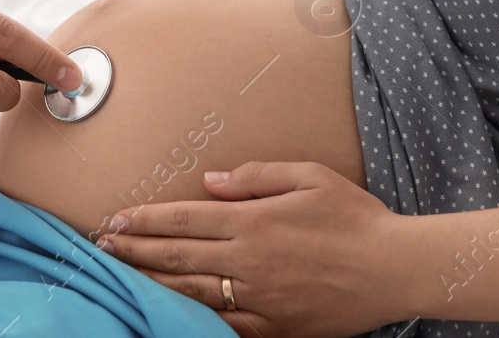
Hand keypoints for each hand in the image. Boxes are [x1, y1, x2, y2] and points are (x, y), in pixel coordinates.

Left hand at [96, 161, 405, 336]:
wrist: (396, 269)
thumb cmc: (355, 217)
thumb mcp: (310, 176)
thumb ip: (257, 176)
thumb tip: (210, 181)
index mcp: (254, 222)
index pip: (183, 218)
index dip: (144, 220)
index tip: (116, 219)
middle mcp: (249, 262)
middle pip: (176, 256)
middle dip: (134, 251)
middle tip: (102, 247)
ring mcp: (260, 300)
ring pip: (191, 292)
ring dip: (152, 282)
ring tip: (123, 275)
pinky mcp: (275, 328)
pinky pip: (224, 324)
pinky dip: (193, 317)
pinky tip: (171, 311)